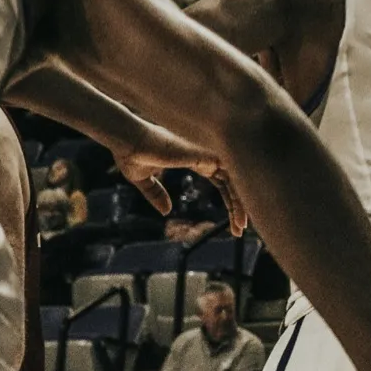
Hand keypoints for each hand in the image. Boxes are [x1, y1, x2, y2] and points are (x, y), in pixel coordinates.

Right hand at [113, 124, 247, 235]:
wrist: (129, 141)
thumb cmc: (133, 154)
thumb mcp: (144, 178)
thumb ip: (156, 193)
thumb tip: (166, 211)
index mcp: (196, 159)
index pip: (222, 181)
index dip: (229, 200)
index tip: (232, 221)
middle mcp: (207, 157)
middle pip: (235, 182)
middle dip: (240, 206)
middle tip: (241, 229)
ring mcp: (210, 154)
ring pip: (237, 180)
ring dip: (241, 205)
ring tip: (241, 228)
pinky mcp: (208, 156)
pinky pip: (232, 177)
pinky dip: (238, 195)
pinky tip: (240, 213)